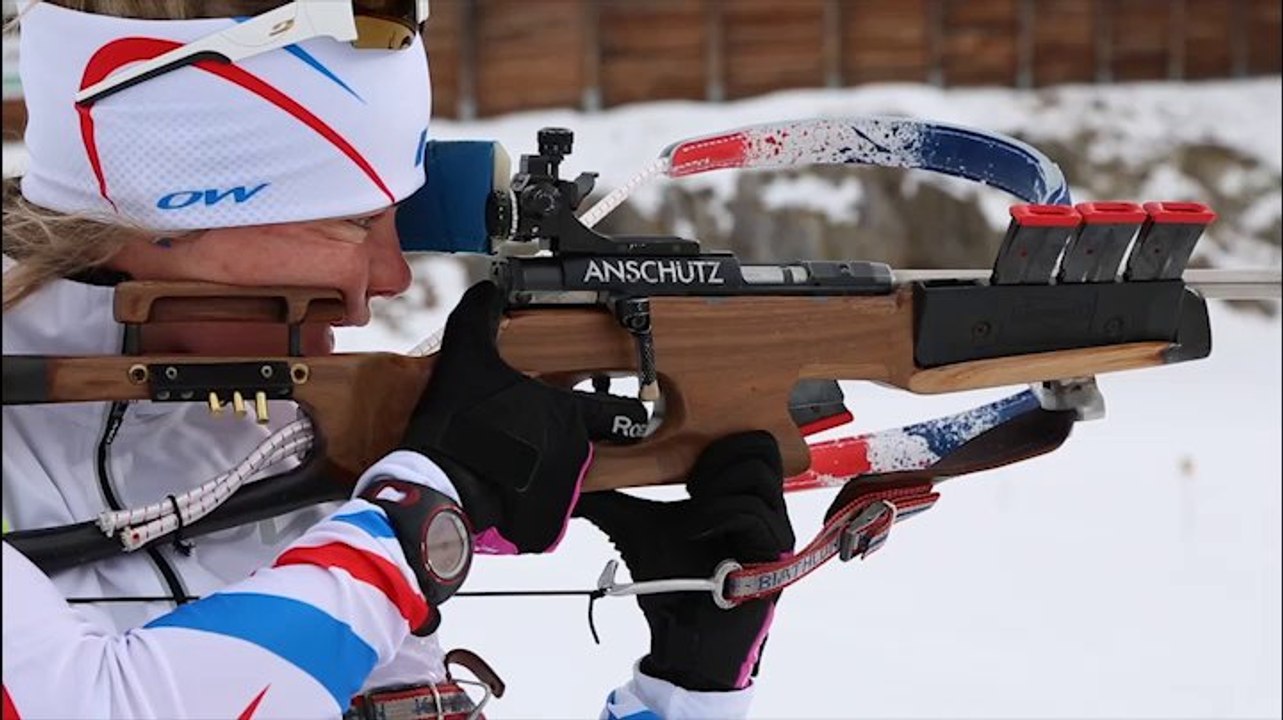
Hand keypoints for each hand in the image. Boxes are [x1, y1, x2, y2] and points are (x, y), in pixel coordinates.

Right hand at [401, 280, 647, 553]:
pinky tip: (504, 490)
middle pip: (593, 446)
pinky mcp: (544, 525)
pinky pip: (545, 513)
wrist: (439, 484)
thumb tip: (486, 290)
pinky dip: (529, 505)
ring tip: (513, 463)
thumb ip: (480, 317)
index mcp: (569, 414)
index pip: (623, 412)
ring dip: (548, 472)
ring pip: (568, 480)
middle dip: (576, 440)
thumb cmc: (460, 422)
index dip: (624, 409)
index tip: (622, 408)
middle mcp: (575, 453)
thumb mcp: (467, 357)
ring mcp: (562, 493)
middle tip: (543, 436)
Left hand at [575, 431, 795, 690]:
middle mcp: (765, 506)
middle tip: (689, 484)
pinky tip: (693, 529)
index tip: (679, 468)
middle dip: (718, 455)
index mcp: (739, 492)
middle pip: (760, 446)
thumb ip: (611, 498)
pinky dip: (715, 513)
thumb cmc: (669, 582)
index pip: (747, 440)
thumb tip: (572, 474)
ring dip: (714, 485)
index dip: (712, 440)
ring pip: (757, 474)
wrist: (683, 636)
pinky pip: (751, 511)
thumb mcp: (633, 527)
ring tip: (690, 512)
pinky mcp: (773, 554)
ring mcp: (774, 529)